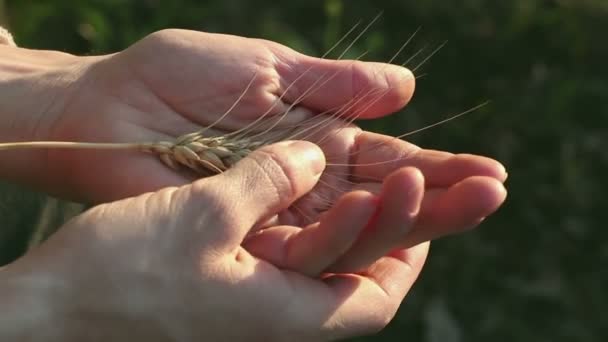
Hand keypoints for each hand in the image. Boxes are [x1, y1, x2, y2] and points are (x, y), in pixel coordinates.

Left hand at [0, 30, 504, 211]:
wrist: (108, 103)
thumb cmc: (178, 78)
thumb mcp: (268, 70)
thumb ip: (335, 85)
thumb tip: (408, 88)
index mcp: (316, 142)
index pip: (389, 162)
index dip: (438, 168)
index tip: (487, 171)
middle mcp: (306, 186)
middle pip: (381, 200)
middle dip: (439, 197)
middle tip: (494, 192)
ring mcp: (277, 213)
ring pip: (351, 229)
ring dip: (404, 216)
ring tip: (456, 200)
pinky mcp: (244, 233)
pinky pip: (302, 245)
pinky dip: (345, 237)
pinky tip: (389, 232)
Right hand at [1, 141, 430, 340]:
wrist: (53, 313)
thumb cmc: (121, 272)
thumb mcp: (203, 213)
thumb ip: (268, 181)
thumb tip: (315, 155)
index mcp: (284, 316)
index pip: (377, 297)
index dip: (406, 249)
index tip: (414, 202)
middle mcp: (275, 324)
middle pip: (356, 284)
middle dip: (391, 234)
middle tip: (408, 187)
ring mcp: (250, 316)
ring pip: (321, 275)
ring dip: (351, 231)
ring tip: (366, 188)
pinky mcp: (225, 302)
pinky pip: (285, 268)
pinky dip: (306, 235)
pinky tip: (300, 202)